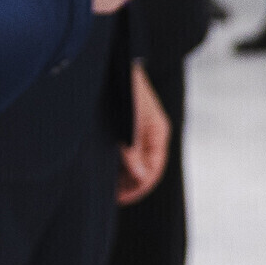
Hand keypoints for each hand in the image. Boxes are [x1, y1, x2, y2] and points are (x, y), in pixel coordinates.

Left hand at [115, 60, 171, 204]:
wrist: (114, 66)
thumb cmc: (125, 90)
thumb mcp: (129, 122)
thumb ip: (134, 149)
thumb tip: (142, 177)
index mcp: (158, 132)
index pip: (154, 170)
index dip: (138, 188)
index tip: (120, 199)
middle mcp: (153, 134)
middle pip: (146, 169)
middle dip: (130, 185)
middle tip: (111, 197)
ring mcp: (141, 131)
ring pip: (137, 163)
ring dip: (124, 176)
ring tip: (107, 187)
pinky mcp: (129, 128)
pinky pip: (129, 153)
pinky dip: (120, 164)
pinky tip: (107, 170)